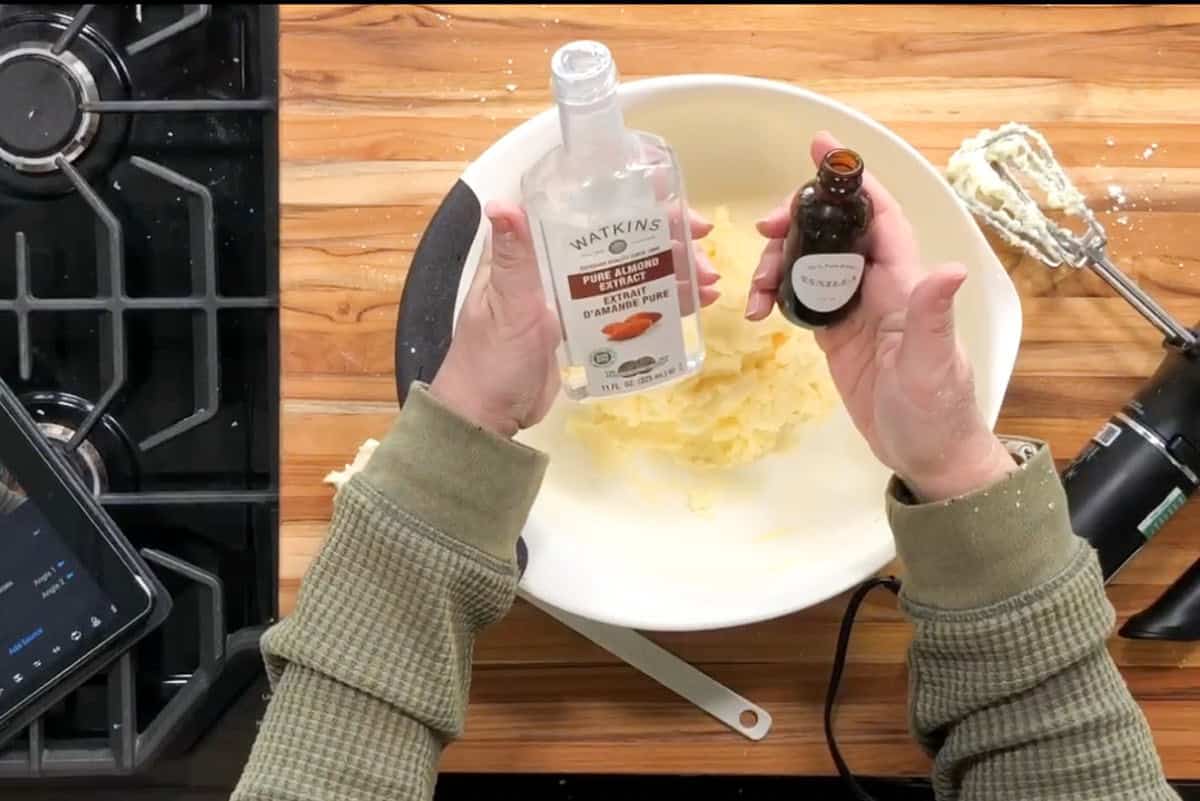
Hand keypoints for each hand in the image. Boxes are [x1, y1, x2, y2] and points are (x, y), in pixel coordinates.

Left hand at [431, 202, 719, 436]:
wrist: (490, 416)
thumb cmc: (491, 359)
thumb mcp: (507, 307)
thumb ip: (513, 258)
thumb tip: (503, 203)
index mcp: (535, 246)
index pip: (587, 201)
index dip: (632, 192)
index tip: (670, 193)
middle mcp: (559, 260)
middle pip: (622, 231)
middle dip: (667, 232)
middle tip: (702, 241)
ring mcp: (578, 290)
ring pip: (635, 264)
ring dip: (675, 266)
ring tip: (708, 280)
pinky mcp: (592, 321)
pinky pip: (635, 299)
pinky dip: (666, 297)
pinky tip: (697, 301)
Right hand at [745, 132, 1014, 500]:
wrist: (926, 455)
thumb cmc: (937, 410)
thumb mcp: (933, 364)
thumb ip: (932, 315)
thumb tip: (948, 269)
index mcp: (904, 281)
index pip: (878, 214)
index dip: (851, 178)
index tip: (819, 148)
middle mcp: (880, 286)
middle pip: (833, 232)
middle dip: (797, 220)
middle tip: (763, 229)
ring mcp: (856, 310)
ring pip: (810, 263)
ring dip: (778, 263)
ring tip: (752, 289)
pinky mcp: (836, 335)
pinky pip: (800, 298)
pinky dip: (775, 296)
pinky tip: (756, 311)